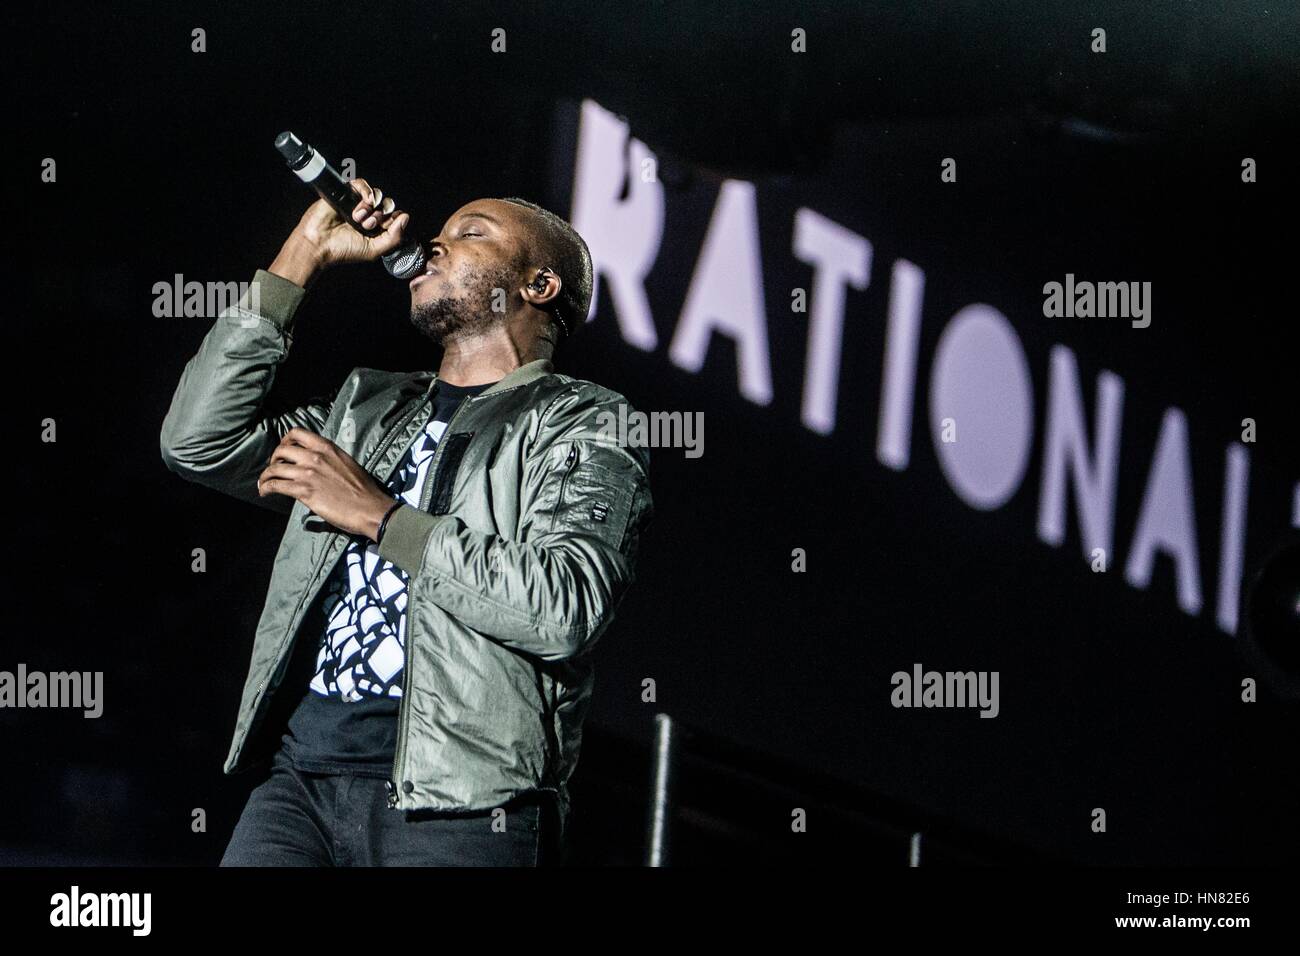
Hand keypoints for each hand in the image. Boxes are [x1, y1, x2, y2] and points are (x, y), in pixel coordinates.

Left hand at [257, 428, 396, 540]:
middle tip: (274, 469)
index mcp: (327, 447)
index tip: (284, 451)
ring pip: (274, 468)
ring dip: (265, 476)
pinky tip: (265, 492)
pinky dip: (265, 488)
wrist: (370, 508)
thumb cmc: (363, 490)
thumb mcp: (347, 464)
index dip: (285, 441)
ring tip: (264, 483)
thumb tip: (317, 468)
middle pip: (281, 450)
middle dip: (274, 460)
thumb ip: (329, 461)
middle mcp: (315, 456)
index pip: (296, 433)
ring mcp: (308, 473)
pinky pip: (275, 485)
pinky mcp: (304, 491)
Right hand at [274, 177, 411, 282]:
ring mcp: (357, 203)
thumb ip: (394, 237)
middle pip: (388, 205)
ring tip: (358, 219)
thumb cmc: (343, 250)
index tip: (385, 227)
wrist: (319, 243)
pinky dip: (365, 192)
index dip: (394, 221)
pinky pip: (362, 184)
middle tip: (368, 225)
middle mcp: (368, 215)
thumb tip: (406, 218)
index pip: (395, 217)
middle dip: (381, 215)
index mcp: (376, 228)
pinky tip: (359, 206)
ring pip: (377, 195)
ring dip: (371, 206)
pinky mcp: (345, 193)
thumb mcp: (374, 250)